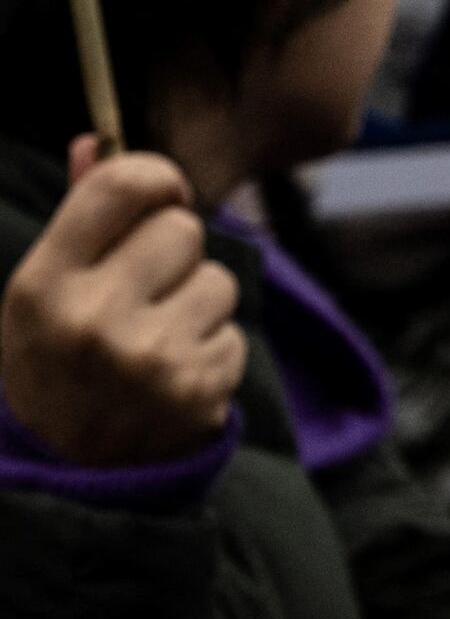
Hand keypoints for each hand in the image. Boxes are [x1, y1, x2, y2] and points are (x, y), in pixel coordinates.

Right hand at [0, 142, 245, 465]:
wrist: (65, 476)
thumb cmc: (53, 366)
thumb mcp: (43, 294)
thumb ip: (76, 216)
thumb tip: (94, 141)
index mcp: (42, 287)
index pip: (123, 184)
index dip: (154, 178)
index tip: (158, 196)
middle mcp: (93, 320)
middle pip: (184, 228)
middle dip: (173, 255)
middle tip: (139, 297)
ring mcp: (149, 359)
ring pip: (219, 279)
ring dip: (196, 305)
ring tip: (150, 345)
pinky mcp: (198, 391)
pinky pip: (237, 333)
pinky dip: (212, 351)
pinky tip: (170, 379)